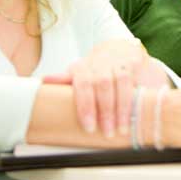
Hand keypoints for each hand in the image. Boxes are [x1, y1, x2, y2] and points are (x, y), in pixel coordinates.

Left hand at [43, 40, 165, 137]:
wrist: (119, 47)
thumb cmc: (97, 68)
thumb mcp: (80, 72)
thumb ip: (64, 80)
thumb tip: (43, 82)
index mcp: (83, 67)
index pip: (83, 85)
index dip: (86, 106)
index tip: (89, 127)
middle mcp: (101, 63)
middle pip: (102, 85)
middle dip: (105, 110)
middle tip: (107, 132)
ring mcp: (118, 62)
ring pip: (121, 83)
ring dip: (121, 108)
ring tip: (121, 129)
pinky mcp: (133, 63)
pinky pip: (135, 81)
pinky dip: (135, 99)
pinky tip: (137, 112)